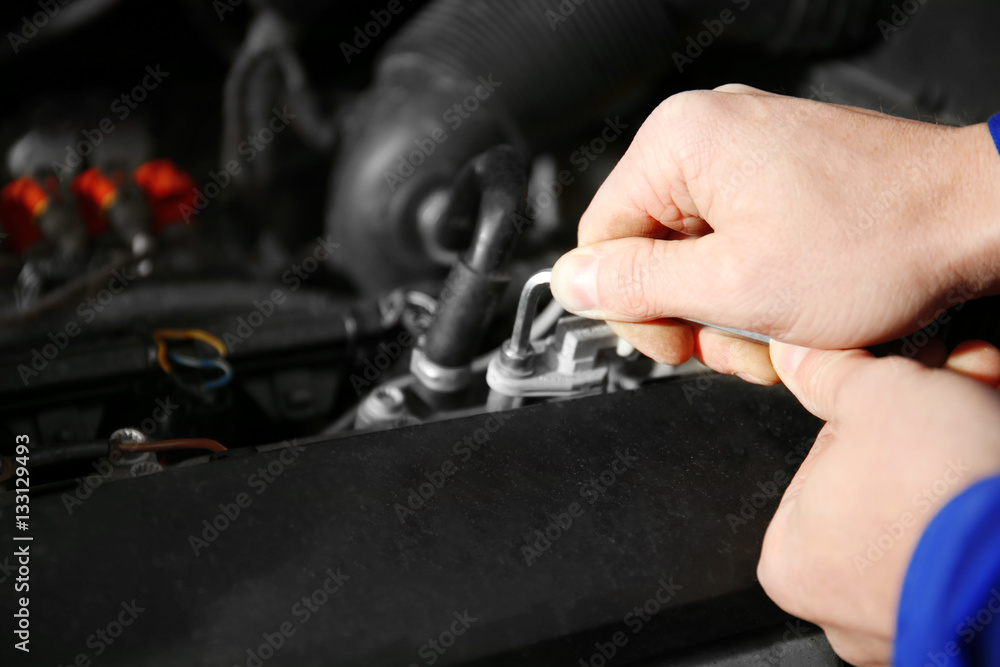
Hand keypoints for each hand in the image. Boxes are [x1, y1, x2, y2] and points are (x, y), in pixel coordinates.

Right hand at [550, 86, 999, 381]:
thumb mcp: (736, 285)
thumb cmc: (879, 241)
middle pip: (648, 249)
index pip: (602, 241)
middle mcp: (707, 134)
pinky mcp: (779, 171)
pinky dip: (756, 284)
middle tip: (738, 342)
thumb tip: (571, 283)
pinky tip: (795, 307)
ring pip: (693, 253)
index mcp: (679, 144)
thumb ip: (638, 285)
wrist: (977, 218)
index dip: (632, 307)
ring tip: (780, 330)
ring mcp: (747, 150)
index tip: (678, 341)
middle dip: (690, 312)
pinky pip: (734, 238)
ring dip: (728, 307)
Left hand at [758, 340, 999, 665]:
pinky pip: (971, 538)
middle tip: (950, 379)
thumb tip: (801, 356)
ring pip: (933, 508)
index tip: (891, 386)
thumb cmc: (941, 489)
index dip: (865, 414)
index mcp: (794, 562)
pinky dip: (984, 485)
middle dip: (924, 422)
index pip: (820, 467)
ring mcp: (914, 622)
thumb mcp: (873, 394)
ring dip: (961, 442)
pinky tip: (997, 431)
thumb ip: (828, 374)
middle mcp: (847, 606)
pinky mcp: (975, 621)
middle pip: (885, 485)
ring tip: (984, 397)